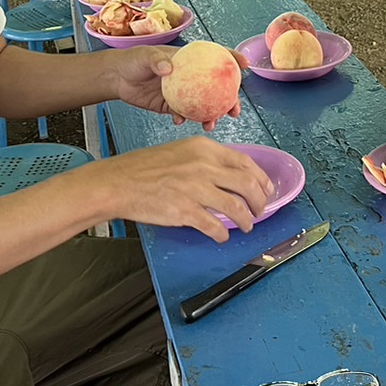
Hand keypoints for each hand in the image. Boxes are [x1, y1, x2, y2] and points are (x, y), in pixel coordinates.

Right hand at [91, 137, 275, 241]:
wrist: (118, 182)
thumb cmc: (144, 168)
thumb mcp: (180, 152)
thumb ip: (206, 161)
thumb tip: (230, 176)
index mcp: (204, 149)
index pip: (245, 163)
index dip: (261, 179)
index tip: (267, 189)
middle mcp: (203, 166)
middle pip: (247, 185)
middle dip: (260, 201)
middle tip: (260, 210)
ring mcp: (195, 189)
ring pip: (236, 207)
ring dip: (246, 220)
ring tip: (246, 226)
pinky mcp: (185, 211)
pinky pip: (214, 226)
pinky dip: (222, 235)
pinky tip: (221, 236)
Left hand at [107, 45, 249, 132]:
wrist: (117, 79)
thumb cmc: (133, 60)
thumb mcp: (145, 56)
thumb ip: (157, 60)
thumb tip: (168, 68)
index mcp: (190, 60)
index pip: (216, 57)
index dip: (233, 59)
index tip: (245, 66)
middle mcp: (191, 77)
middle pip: (217, 87)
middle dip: (230, 99)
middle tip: (234, 111)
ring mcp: (183, 93)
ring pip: (204, 105)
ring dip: (211, 115)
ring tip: (210, 124)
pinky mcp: (172, 106)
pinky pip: (184, 115)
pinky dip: (185, 119)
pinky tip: (180, 121)